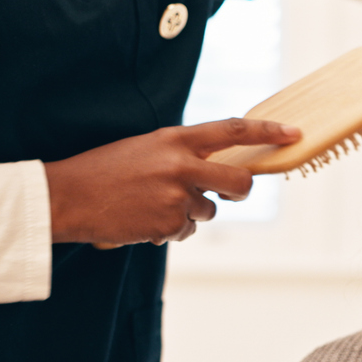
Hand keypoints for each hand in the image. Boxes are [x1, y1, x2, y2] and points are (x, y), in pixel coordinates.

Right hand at [44, 118, 300, 244]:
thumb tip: (215, 169)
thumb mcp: (146, 147)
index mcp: (175, 139)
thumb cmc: (104, 169)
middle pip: (239, 181)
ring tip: (152, 203)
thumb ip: (182, 153)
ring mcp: (176, 197)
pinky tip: (144, 220)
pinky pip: (186, 231)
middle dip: (240, 189)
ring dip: (190, 212)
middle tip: (229, 191)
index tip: (294, 133)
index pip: (232, 130)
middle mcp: (181, 165)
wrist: (66, 196)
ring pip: (208, 210)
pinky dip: (170, 229)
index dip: (268, 131)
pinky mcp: (168, 224)